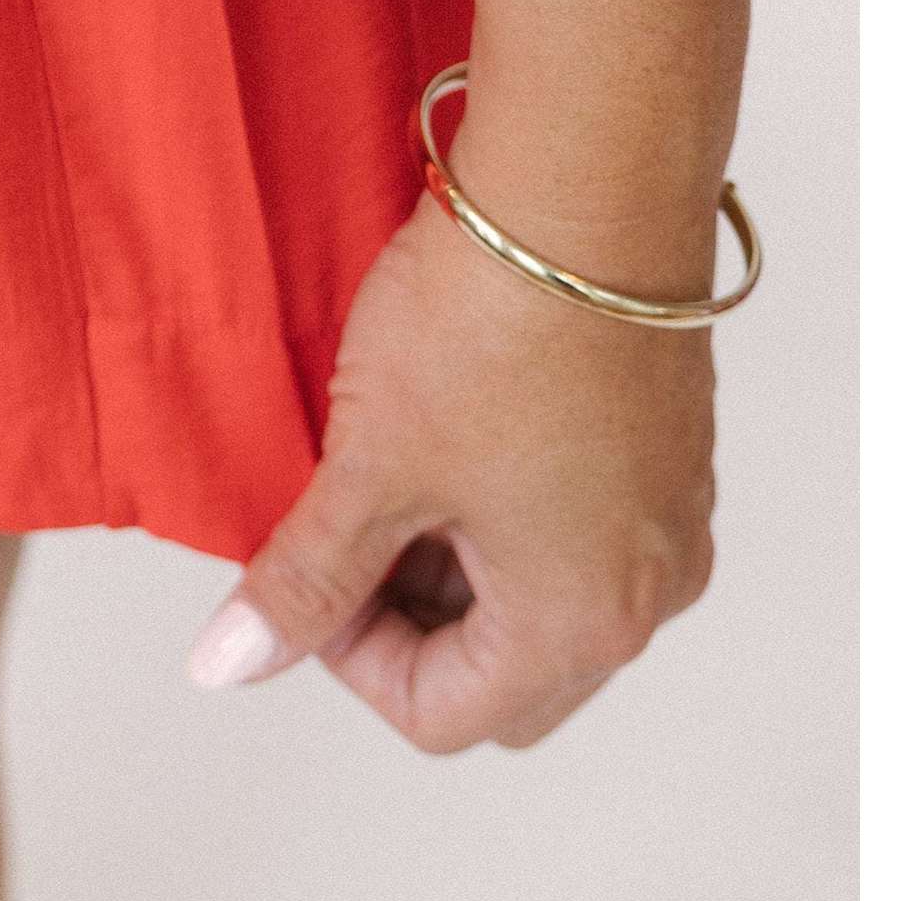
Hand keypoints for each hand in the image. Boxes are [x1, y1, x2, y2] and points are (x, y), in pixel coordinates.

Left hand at [186, 185, 718, 753]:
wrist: (583, 183)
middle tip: (343, 524)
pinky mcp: (667, 458)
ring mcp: (668, 522)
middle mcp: (648, 591)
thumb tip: (230, 665)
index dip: (347, 657)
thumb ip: (304, 581)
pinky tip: (446, 430)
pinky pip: (575, 532)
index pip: (441, 716)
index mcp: (582, 622)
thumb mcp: (372, 466)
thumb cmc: (488, 325)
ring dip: (449, 565)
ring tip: (387, 464)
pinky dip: (502, 514)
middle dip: (404, 621)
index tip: (307, 564)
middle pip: (500, 676)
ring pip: (536, 602)